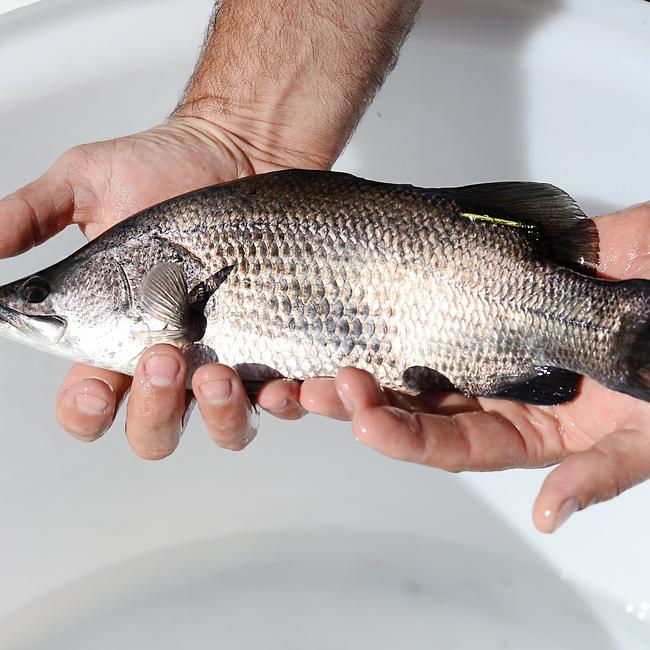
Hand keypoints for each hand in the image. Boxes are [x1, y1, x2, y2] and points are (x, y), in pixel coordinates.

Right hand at [0, 118, 306, 458]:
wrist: (241, 150)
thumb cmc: (166, 166)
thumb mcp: (87, 183)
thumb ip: (30, 215)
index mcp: (118, 334)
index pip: (90, 402)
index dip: (86, 410)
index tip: (94, 386)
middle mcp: (171, 356)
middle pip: (154, 430)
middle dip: (153, 410)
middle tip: (161, 353)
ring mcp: (226, 355)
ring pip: (220, 427)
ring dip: (217, 416)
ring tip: (216, 372)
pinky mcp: (276, 344)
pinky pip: (281, 398)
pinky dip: (283, 402)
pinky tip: (281, 383)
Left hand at [298, 202, 649, 532]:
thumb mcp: (646, 431)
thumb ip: (600, 472)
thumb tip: (550, 516)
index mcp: (529, 428)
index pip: (454, 445)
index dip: (407, 440)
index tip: (366, 425)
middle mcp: (498, 388)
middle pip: (419, 406)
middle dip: (364, 405)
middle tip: (320, 390)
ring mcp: (486, 339)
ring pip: (414, 360)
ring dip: (366, 362)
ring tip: (317, 360)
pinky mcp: (485, 292)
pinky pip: (430, 303)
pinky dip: (394, 309)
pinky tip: (357, 309)